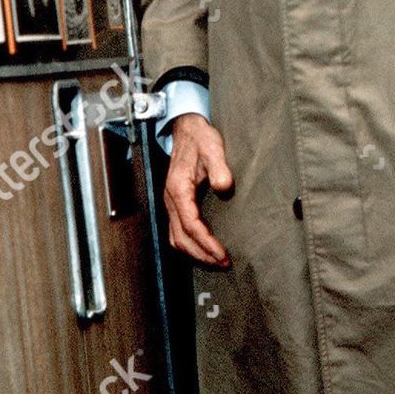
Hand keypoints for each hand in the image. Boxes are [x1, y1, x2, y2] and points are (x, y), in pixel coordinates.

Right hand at [164, 114, 233, 266]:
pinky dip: (191, 244)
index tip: (222, 254)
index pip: (191, 225)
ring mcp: (171, 202)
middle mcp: (171, 199)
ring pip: (176, 238)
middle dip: (201, 255)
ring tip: (216, 261)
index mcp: (179, 189)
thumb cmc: (200, 138)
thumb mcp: (213, 147)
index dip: (206, 243)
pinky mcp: (176, 203)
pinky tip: (205, 248)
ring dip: (195, 253)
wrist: (187, 129)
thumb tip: (224, 187)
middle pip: (181, 238)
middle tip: (223, 264)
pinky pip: (178, 231)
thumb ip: (219, 167)